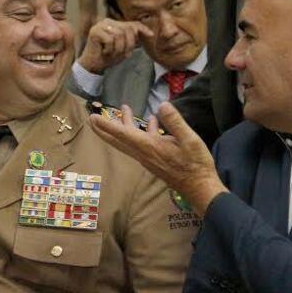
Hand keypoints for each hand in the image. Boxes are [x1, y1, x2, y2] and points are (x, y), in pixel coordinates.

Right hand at [78, 18, 153, 73]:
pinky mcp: (94, 31)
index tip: (151, 35)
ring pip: (119, 35)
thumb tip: (148, 32)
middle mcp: (107, 21)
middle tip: (122, 54)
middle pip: (127, 29)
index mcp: (115, 23)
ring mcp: (100, 25)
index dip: (142, 29)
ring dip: (118, 49)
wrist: (93, 66)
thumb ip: (132, 39)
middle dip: (128, 44)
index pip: (132, 24)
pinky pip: (110, 40)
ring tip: (112, 53)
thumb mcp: (124, 48)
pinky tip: (104, 52)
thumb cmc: (108, 57)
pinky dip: (110, 49)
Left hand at [89, 102, 227, 215]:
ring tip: (124, 109)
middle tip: (91, 118)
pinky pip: (142, 143)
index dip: (107, 125)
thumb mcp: (190, 140)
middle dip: (104, 129)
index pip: (123, 134)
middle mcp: (144, 153)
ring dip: (123, 126)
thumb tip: (162, 105)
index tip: (92, 118)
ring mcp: (149, 158)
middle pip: (119, 140)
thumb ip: (175, 122)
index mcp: (149, 147)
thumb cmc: (196, 165)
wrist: (200, 187)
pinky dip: (141, 131)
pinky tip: (151, 122)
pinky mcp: (156, 160)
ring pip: (130, 141)